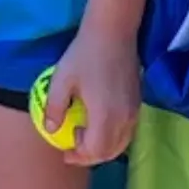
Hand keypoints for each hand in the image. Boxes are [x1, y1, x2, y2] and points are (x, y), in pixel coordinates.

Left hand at [44, 24, 141, 165]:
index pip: (95, 150)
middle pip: (110, 152)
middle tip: (72, 150)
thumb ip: (54, 108)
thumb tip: (50, 130)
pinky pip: (127, 131)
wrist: (113, 32)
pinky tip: (99, 125)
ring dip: (103, 148)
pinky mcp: (138, 103)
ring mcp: (134, 111)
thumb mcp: (61, 80)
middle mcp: (124, 119)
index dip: (79, 156)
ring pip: (121, 143)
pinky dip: (113, 137)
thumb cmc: (84, 54)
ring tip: (84, 138)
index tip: (64, 151)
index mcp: (105, 116)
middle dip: (90, 156)